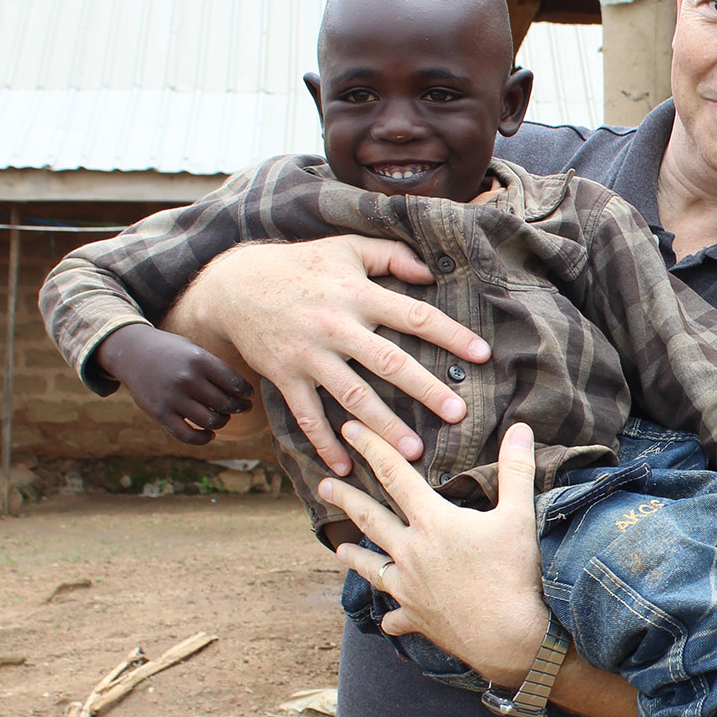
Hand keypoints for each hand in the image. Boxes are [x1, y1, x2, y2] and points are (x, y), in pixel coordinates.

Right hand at [95, 323, 252, 444]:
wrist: (133, 352)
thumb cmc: (173, 352)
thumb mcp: (196, 351)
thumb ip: (218, 370)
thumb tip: (245, 396)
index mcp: (200, 360)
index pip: (236, 384)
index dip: (246, 393)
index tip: (247, 394)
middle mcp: (187, 379)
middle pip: (226, 404)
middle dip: (239, 408)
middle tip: (241, 407)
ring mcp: (172, 398)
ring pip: (211, 421)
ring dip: (222, 421)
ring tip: (222, 416)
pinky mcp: (160, 413)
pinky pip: (188, 436)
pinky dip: (203, 438)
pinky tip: (209, 433)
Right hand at [164, 235, 490, 476]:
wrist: (233, 285)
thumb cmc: (300, 266)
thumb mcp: (345, 248)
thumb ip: (391, 255)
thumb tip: (432, 272)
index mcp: (357, 293)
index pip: (414, 316)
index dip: (450, 334)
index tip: (483, 355)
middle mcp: (336, 326)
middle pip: (388, 361)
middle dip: (425, 390)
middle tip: (458, 414)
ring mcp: (309, 355)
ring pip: (351, 395)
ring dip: (382, 426)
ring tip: (412, 453)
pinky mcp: (285, 376)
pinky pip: (306, 416)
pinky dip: (324, 444)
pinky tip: (346, 467)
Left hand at [320, 420, 553, 685]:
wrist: (508, 638)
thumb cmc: (515, 575)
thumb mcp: (519, 516)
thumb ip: (516, 470)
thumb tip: (519, 427)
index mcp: (433, 523)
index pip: (396, 475)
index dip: (372, 448)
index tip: (351, 430)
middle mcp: (412, 553)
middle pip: (371, 519)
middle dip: (346, 499)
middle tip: (323, 486)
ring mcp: (410, 589)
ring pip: (372, 568)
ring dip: (354, 556)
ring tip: (339, 549)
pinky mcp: (417, 618)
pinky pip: (396, 617)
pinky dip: (390, 616)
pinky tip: (386, 618)